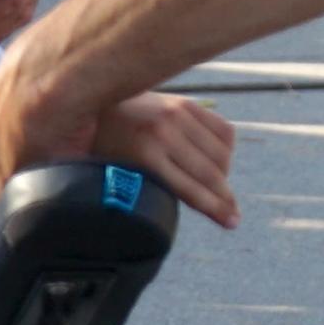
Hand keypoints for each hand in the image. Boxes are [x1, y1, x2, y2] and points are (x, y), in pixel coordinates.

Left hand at [94, 88, 238, 228]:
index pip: (192, 189)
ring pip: (221, 153)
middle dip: (226, 198)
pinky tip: (219, 160)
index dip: (215, 209)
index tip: (231, 222)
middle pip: (211, 174)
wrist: (90, 102)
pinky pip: (222, 130)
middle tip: (234, 215)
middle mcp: (165, 134)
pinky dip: (226, 148)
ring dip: (225, 174)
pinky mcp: (185, 104)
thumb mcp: (112, 173)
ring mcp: (177, 116)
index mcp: (145, 156)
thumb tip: (167, 214)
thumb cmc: (98, 147)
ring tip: (220, 189)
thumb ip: (141, 190)